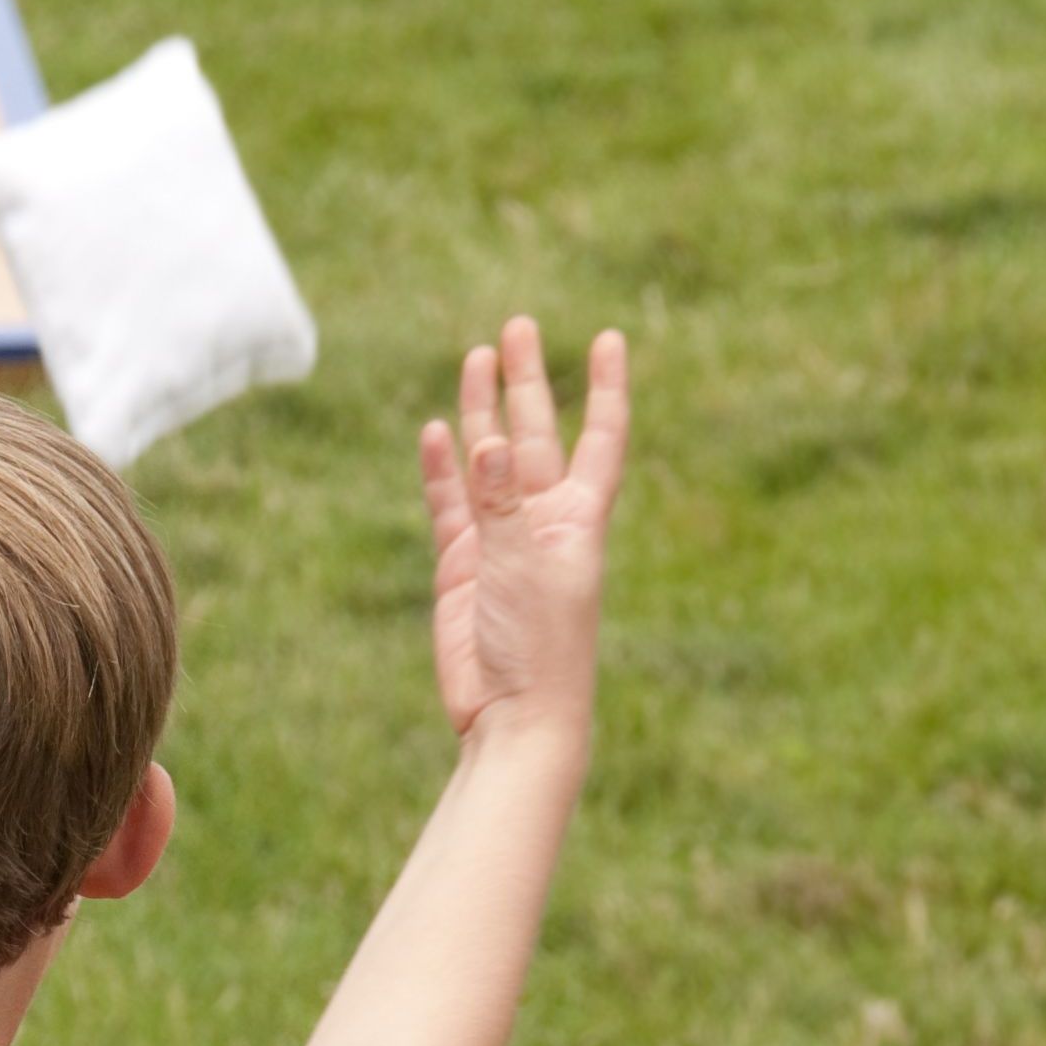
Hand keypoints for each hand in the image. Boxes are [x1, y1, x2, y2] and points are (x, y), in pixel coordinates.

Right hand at [419, 318, 629, 740]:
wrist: (514, 717)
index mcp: (580, 518)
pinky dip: (442, 471)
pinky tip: (435, 431)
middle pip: (537, 436)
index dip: (607, 388)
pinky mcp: (462, 568)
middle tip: (517, 328)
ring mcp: (500, 543)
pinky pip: (451, 506)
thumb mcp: (523, 565)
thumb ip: (502, 503)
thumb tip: (490, 438)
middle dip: (527, 383)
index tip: (610, 339)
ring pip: (490, 463)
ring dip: (482, 415)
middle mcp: (543, 522)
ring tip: (473, 359)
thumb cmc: (541, 647)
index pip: (601, 437)